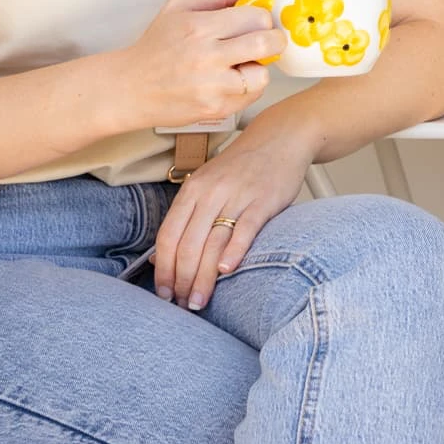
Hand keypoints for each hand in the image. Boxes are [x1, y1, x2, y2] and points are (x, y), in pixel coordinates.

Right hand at [115, 0, 283, 130]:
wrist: (130, 88)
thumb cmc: (157, 44)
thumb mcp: (180, 6)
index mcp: (200, 26)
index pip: (256, 16)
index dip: (262, 17)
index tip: (255, 21)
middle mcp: (207, 56)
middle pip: (267, 43)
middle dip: (274, 40)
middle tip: (265, 40)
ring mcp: (212, 86)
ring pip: (263, 74)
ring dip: (259, 67)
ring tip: (242, 63)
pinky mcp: (216, 109)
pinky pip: (252, 96)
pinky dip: (249, 86)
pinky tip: (232, 79)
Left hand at [154, 121, 315, 309]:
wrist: (280, 139)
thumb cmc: (242, 167)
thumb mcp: (208, 184)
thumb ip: (188, 216)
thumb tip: (163, 257)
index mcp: (192, 189)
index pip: (168, 235)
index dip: (163, 269)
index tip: (164, 293)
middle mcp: (211, 192)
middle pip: (187, 244)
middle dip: (182, 280)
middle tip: (183, 305)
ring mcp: (237, 195)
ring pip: (212, 243)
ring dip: (204, 278)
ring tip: (199, 301)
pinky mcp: (264, 200)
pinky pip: (245, 229)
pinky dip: (235, 251)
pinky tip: (227, 271)